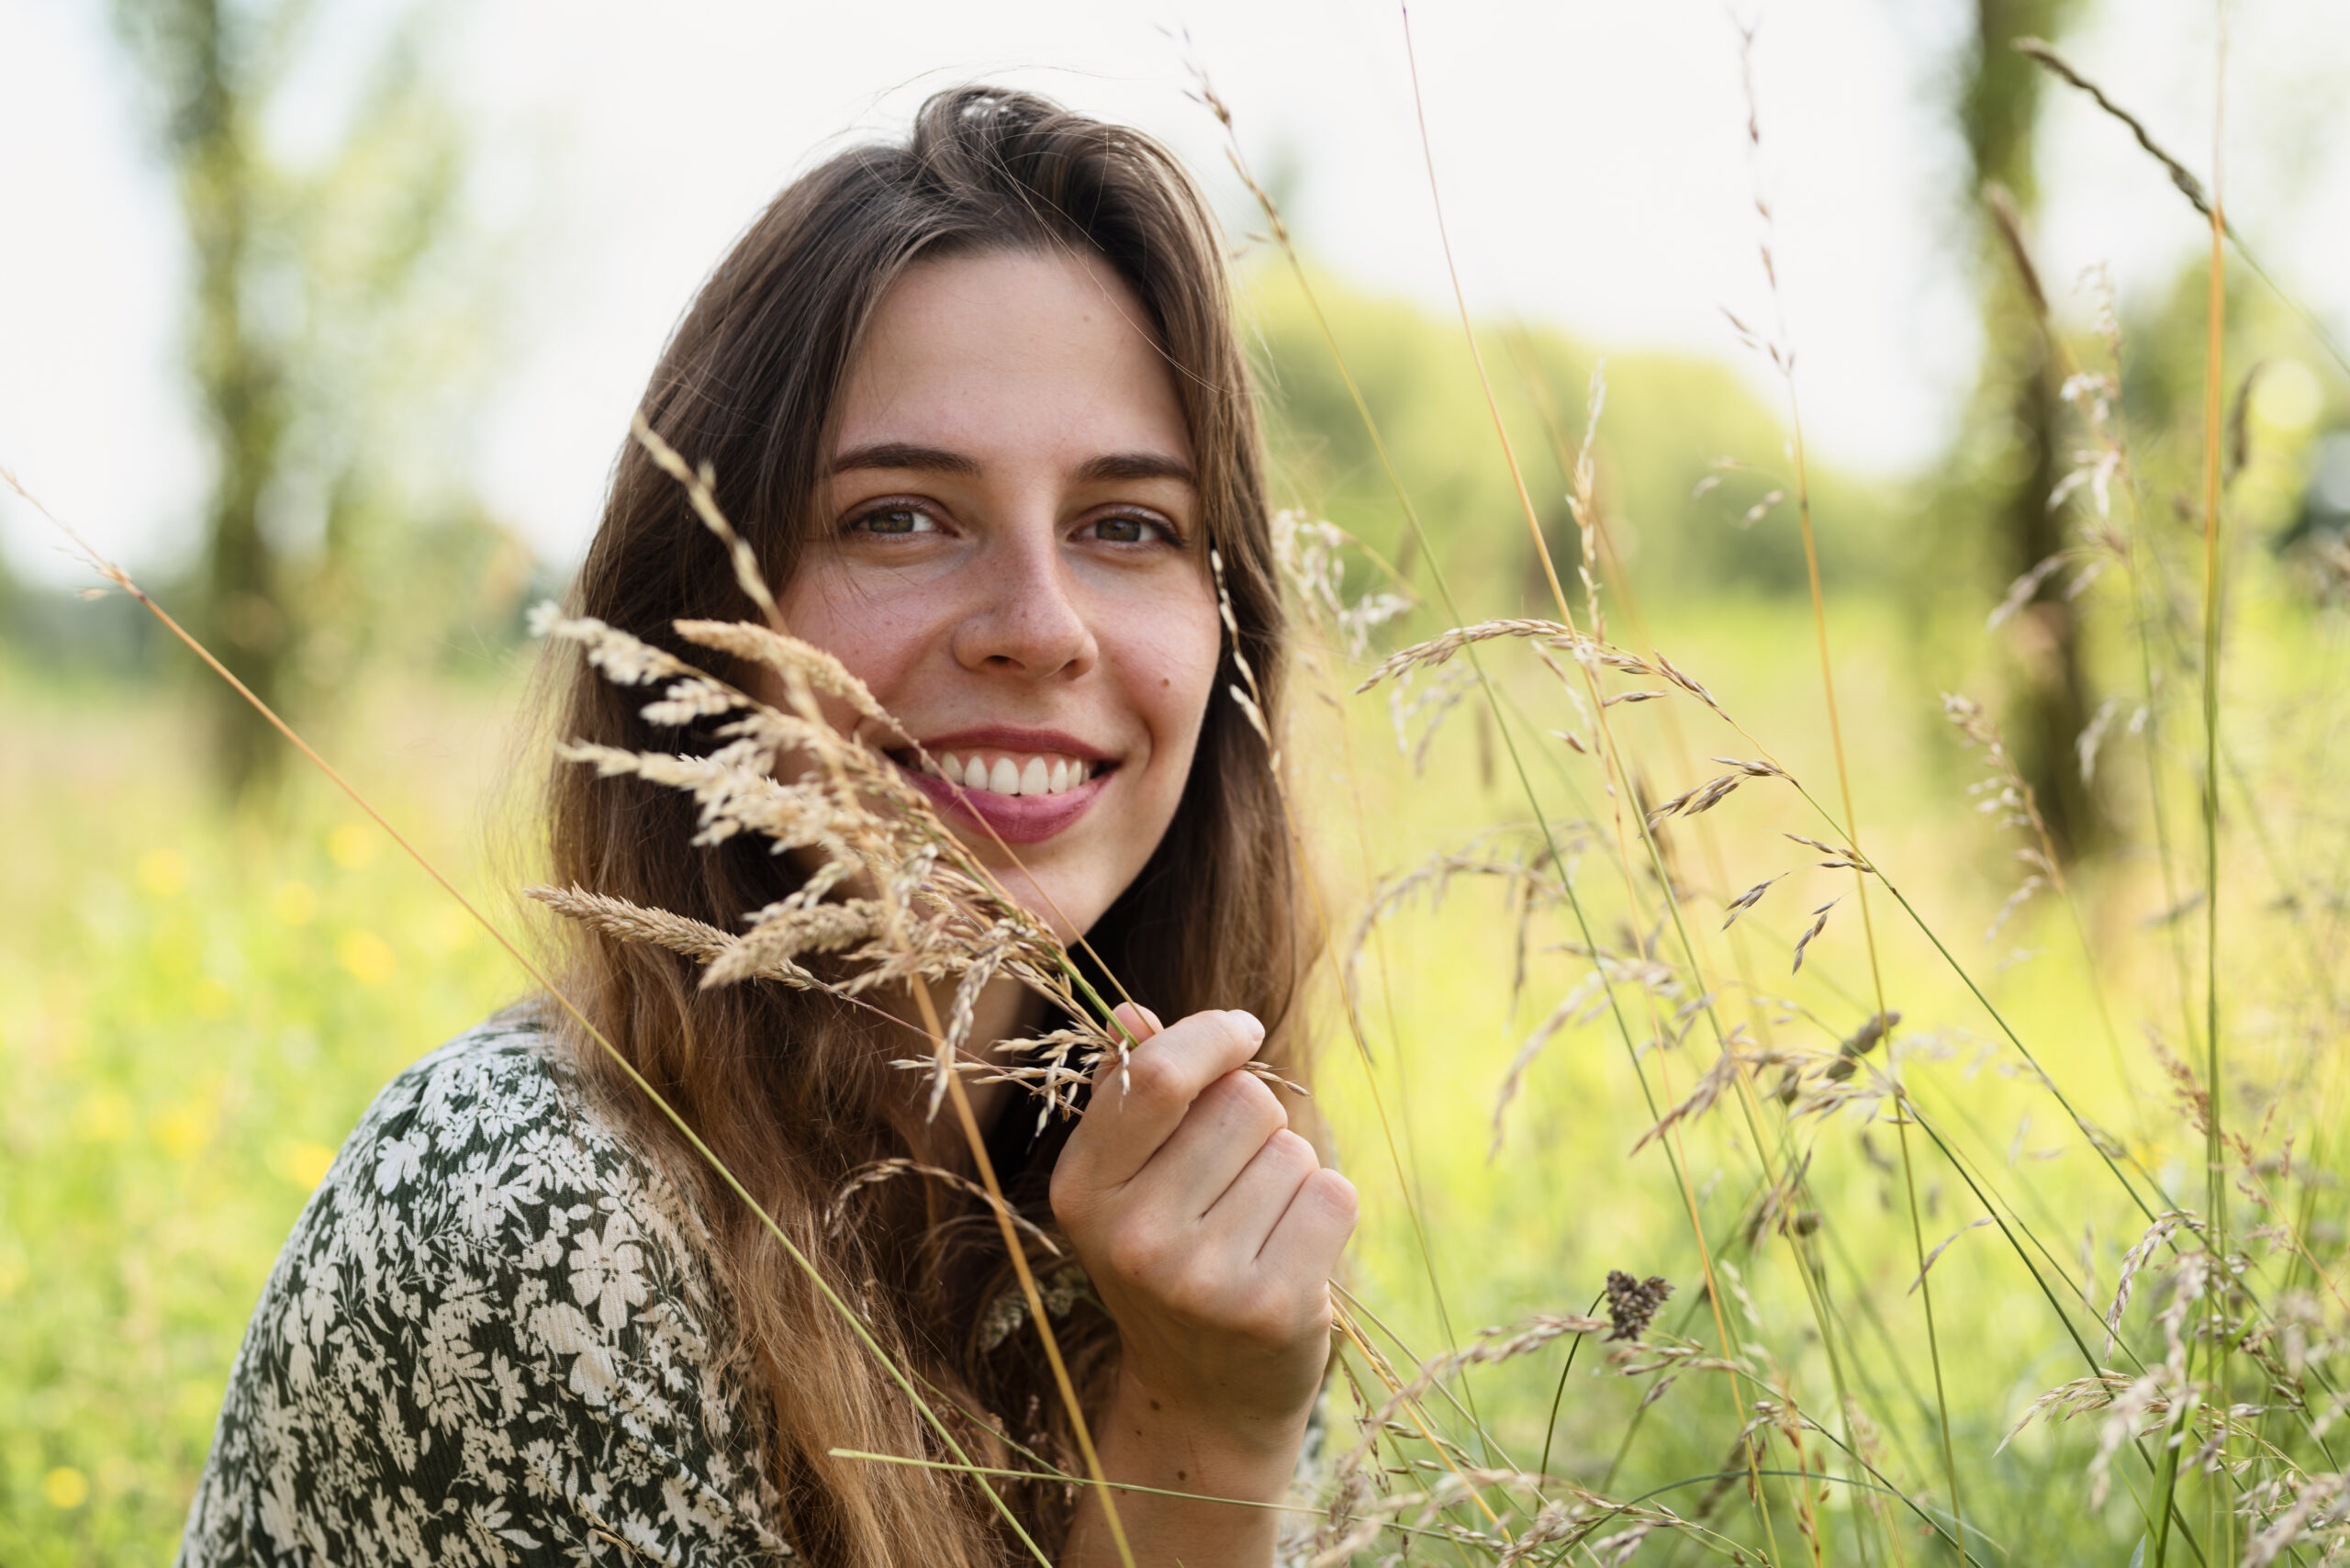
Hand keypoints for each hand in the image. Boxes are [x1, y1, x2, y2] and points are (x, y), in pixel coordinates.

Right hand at [1051, 1003, 1355, 1564]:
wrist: (1206, 1398)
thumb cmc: (1174, 1257)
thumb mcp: (1131, 1183)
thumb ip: (1133, 1094)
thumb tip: (1132, 1013)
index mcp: (1083, 1190)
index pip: (1155, 1073)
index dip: (1213, 1036)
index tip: (1243, 1032)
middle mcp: (1133, 1236)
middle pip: (1242, 1102)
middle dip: (1256, 1121)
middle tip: (1234, 1184)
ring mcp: (1201, 1278)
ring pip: (1293, 1149)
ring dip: (1290, 1172)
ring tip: (1257, 1227)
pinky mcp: (1272, 1307)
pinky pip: (1333, 1195)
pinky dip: (1326, 1212)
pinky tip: (1291, 1254)